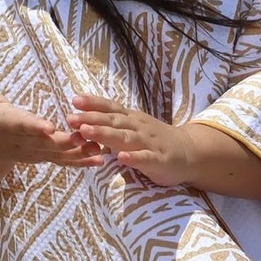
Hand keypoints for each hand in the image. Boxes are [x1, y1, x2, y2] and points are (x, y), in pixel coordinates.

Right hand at [0, 81, 105, 169]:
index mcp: (9, 126)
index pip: (23, 126)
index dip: (36, 127)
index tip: (50, 128)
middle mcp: (24, 143)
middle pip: (46, 144)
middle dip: (65, 142)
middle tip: (84, 136)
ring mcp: (36, 153)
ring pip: (59, 155)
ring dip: (79, 153)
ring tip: (99, 149)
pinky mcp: (46, 158)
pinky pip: (64, 162)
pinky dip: (82, 162)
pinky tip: (101, 161)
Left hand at [65, 94, 196, 186]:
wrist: (190, 153)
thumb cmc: (156, 140)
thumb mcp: (134, 128)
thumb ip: (113, 125)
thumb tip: (85, 120)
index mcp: (131, 119)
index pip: (111, 108)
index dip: (93, 103)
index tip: (74, 100)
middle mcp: (139, 127)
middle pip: (113, 121)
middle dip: (91, 119)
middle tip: (71, 118)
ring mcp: (149, 142)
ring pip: (125, 137)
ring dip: (104, 134)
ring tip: (86, 132)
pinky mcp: (159, 160)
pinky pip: (145, 158)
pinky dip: (133, 157)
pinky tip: (121, 158)